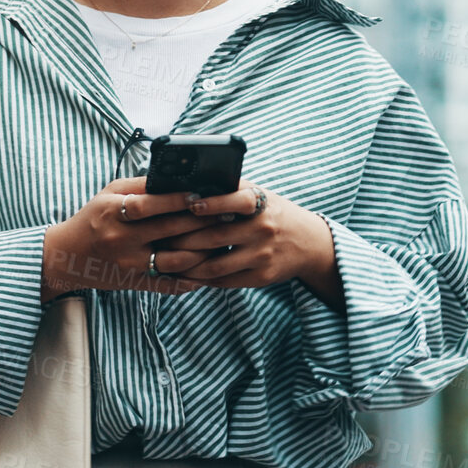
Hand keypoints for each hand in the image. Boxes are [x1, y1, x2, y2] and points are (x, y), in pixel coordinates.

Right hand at [40, 176, 219, 299]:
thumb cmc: (94, 218)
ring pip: (175, 261)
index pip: (148, 205)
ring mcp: (130, 265)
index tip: (201, 195)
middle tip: (227, 214)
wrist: (68, 257)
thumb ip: (140, 185)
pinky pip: (169, 284)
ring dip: (203, 251)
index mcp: (113, 213)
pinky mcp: (135, 284)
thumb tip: (176, 176)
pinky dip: (192, 279)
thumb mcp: (109, 194)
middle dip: (201, 222)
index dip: (176, 200)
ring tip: (224, 240)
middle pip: (168, 231)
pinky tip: (209, 269)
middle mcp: (122, 240)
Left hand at [150, 179, 337, 292]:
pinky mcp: (261, 276)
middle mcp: (262, 228)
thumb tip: (188, 186)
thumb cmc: (271, 213)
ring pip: (216, 265)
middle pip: (216, 236)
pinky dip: (202, 279)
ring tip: (165, 261)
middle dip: (183, 239)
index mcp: (260, 203)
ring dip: (187, 264)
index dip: (213, 203)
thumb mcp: (259, 195)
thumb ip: (230, 191)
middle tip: (159, 238)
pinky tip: (186, 275)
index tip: (190, 203)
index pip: (237, 200)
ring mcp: (262, 255)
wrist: (308, 242)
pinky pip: (225, 281)